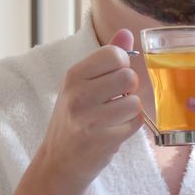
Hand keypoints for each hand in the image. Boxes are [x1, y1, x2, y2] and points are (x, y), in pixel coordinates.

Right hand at [37, 29, 143, 186]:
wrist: (59, 161)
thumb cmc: (73, 118)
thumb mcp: (81, 84)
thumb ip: (105, 58)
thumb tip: (127, 33)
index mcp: (73, 75)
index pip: (114, 54)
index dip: (122, 64)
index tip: (113, 76)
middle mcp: (78, 94)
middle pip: (128, 76)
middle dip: (129, 88)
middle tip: (116, 98)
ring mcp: (89, 118)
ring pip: (134, 101)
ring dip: (130, 109)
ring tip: (114, 116)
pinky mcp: (102, 140)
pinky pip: (135, 123)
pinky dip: (130, 126)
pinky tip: (114, 130)